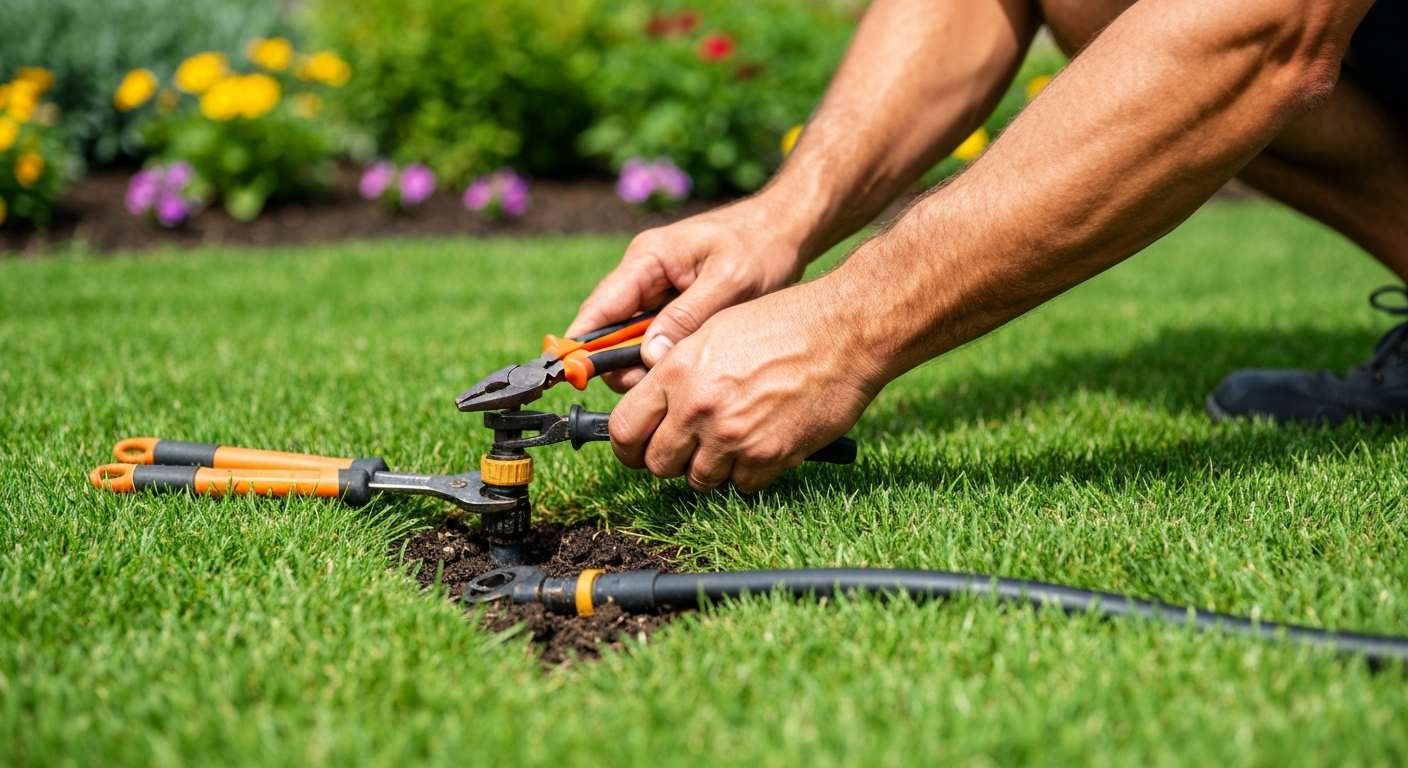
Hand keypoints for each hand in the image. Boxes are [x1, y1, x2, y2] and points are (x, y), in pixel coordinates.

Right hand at [565, 194, 813, 390]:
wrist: (789, 227)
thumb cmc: (762, 246)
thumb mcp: (730, 282)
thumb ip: (687, 317)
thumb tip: (649, 356)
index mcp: (648, 259)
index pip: (599, 308)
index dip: (582, 346)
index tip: (574, 377)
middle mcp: (645, 274)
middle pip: (612, 332)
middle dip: (626, 364)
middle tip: (658, 385)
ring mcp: (658, 291)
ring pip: (635, 340)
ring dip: (651, 363)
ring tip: (686, 373)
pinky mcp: (675, 305)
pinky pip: (658, 338)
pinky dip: (668, 356)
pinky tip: (694, 365)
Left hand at [608, 280, 882, 492]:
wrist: (843, 333)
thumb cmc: (782, 323)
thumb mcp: (714, 330)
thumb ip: (677, 368)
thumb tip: (654, 403)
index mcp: (676, 372)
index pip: (625, 428)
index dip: (627, 446)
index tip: (637, 450)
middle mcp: (697, 408)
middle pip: (657, 463)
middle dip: (668, 461)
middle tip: (687, 449)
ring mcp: (732, 436)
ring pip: (698, 480)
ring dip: (710, 468)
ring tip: (730, 443)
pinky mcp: (767, 457)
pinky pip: (741, 485)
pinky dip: (748, 473)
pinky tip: (761, 445)